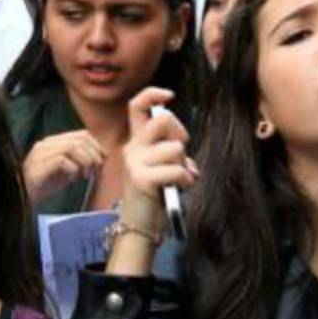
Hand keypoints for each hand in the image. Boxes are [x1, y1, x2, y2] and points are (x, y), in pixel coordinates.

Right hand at [23, 131, 105, 203]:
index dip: (96, 146)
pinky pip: (63, 160)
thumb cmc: (43, 187)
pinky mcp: (39, 165)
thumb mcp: (65, 172)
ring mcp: (41, 153)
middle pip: (79, 139)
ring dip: (85, 161)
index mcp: (52, 142)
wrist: (21, 199)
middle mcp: (46, 144)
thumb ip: (78, 162)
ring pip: (72, 147)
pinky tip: (72, 180)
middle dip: (93, 154)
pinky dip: (73, 170)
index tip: (103, 160)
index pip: (81, 134)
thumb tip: (99, 160)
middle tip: (96, 169)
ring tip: (86, 175)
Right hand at [118, 88, 196, 237]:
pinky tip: (181, 187)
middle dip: (181, 132)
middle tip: (182, 153)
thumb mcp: (162, 166)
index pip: (137, 107)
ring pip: (174, 148)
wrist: (140, 224)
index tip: (169, 95)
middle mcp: (132, 148)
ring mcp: (134, 163)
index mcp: (136, 142)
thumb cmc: (155, 194)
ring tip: (180, 178)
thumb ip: (170, 149)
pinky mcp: (141, 179)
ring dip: (185, 165)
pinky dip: (186, 179)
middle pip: (163, 120)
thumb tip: (181, 142)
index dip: (152, 94)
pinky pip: (176, 170)